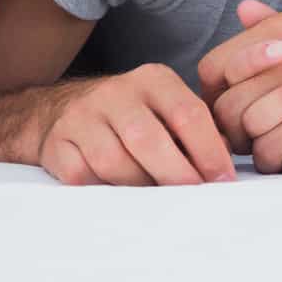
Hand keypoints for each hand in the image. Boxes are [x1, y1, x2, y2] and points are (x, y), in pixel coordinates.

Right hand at [35, 62, 262, 185]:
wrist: (60, 111)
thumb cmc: (133, 116)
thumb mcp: (166, 109)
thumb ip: (197, 132)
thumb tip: (222, 170)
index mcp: (152, 80)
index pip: (187, 113)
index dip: (209, 151)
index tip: (224, 180)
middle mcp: (116, 93)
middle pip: (149, 139)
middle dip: (177, 175)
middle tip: (194, 199)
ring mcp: (82, 118)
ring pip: (114, 162)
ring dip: (141, 187)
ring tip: (159, 201)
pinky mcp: (58, 145)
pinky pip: (84, 177)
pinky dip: (106, 191)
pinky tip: (121, 197)